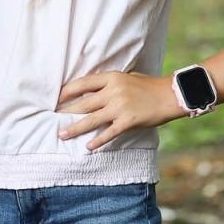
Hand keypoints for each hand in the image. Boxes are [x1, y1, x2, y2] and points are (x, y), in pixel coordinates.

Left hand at [56, 72, 180, 150]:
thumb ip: (110, 84)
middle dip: (66, 112)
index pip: (83, 84)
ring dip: (75, 128)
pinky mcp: (128, 121)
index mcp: (112, 78)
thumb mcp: (127, 78)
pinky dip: (97, 140)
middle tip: (53, 118)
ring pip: (91, 119)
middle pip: (83, 103)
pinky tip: (88, 146)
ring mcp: (120, 107)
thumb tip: (91, 91)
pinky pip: (108, 132)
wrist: (171, 95)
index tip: (56, 99)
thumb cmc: (149, 86)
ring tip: (62, 134)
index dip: (67, 92)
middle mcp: (113, 91)